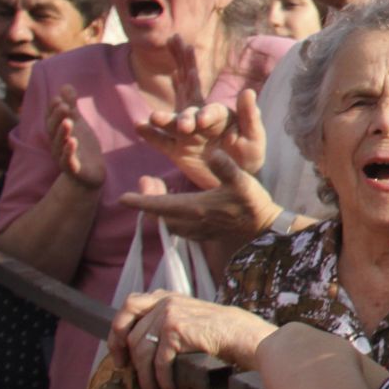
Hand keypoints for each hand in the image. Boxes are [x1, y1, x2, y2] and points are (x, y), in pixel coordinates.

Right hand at [47, 85, 103, 188]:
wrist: (90, 175)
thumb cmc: (82, 147)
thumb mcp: (79, 124)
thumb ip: (72, 107)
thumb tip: (65, 85)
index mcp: (58, 133)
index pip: (52, 120)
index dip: (53, 110)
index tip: (59, 99)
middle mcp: (57, 145)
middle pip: (54, 130)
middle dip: (57, 118)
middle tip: (65, 107)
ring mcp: (64, 158)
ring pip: (59, 145)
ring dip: (63, 133)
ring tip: (69, 122)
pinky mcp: (73, 170)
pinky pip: (68, 161)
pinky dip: (69, 152)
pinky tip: (73, 142)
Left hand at [109, 290, 276, 388]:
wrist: (245, 334)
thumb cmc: (222, 331)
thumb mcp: (190, 316)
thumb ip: (166, 320)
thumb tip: (139, 345)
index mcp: (167, 296)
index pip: (129, 306)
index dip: (117, 330)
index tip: (118, 351)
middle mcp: (166, 301)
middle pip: (130, 332)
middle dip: (123, 356)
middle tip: (126, 372)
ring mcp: (170, 313)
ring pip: (142, 351)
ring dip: (145, 377)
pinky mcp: (176, 330)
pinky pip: (159, 361)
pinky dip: (161, 380)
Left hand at [119, 150, 278, 245]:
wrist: (266, 231)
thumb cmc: (253, 204)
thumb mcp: (242, 181)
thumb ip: (225, 167)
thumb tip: (212, 152)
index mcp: (195, 207)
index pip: (159, 205)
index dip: (140, 201)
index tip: (122, 198)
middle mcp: (192, 222)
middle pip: (159, 216)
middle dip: (147, 202)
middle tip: (146, 183)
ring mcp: (198, 231)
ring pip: (168, 224)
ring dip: (159, 212)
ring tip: (159, 197)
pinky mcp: (206, 236)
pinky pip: (179, 230)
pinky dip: (171, 220)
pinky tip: (177, 212)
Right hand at [138, 87, 266, 188]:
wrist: (237, 178)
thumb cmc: (249, 154)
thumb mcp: (254, 137)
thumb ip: (251, 116)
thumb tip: (248, 92)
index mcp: (221, 116)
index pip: (212, 111)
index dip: (207, 114)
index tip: (203, 121)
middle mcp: (201, 122)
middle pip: (189, 115)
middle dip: (184, 119)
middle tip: (183, 127)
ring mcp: (186, 135)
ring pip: (172, 125)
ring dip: (163, 120)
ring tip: (152, 118)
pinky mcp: (176, 149)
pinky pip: (161, 141)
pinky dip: (150, 134)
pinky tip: (139, 126)